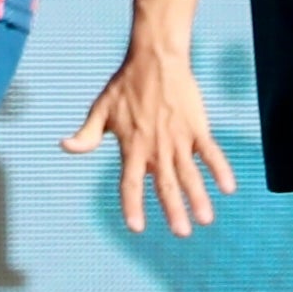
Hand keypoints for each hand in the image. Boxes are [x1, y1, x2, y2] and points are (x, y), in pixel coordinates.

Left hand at [65, 49, 236, 234]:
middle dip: (174, 210)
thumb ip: (87, 135)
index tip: (136, 227)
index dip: (133, 205)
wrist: (155, 58)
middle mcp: (156, 146)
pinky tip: (228, 187)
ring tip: (205, 219)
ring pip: (189, 173)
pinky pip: (210, 151)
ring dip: (198, 197)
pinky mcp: (196, 126)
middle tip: (182, 233)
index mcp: (131, 146)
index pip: (130, 182)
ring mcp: (178, 138)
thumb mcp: (101, 109)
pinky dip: (219, 169)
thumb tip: (64, 146)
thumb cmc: (126, 84)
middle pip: (165, 184)